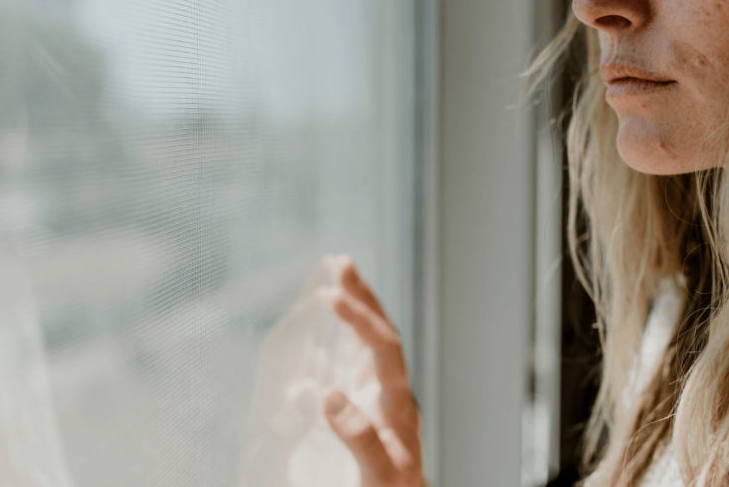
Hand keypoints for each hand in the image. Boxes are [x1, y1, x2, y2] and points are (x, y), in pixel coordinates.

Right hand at [323, 256, 422, 486]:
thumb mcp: (379, 475)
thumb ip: (359, 437)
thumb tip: (329, 396)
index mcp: (399, 406)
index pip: (386, 350)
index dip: (361, 321)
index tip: (332, 297)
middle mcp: (396, 394)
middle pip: (385, 334)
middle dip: (365, 298)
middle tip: (342, 262)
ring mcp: (385, 396)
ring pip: (376, 341)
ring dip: (361, 306)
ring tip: (342, 272)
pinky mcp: (373, 404)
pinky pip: (364, 357)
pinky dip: (352, 332)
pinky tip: (339, 318)